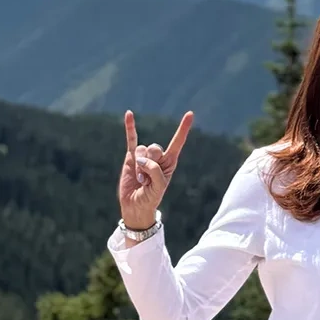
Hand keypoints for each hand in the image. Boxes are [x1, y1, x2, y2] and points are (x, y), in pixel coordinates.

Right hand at [119, 110, 192, 228]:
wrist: (136, 205)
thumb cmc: (151, 197)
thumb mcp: (158, 187)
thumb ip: (154, 171)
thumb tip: (141, 158)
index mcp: (170, 162)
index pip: (178, 142)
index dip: (183, 128)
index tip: (190, 114)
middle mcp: (159, 157)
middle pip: (155, 148)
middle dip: (150, 163)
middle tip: (147, 179)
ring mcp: (144, 156)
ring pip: (142, 150)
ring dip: (139, 166)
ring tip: (140, 179)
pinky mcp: (131, 157)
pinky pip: (131, 139)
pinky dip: (130, 127)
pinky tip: (129, 114)